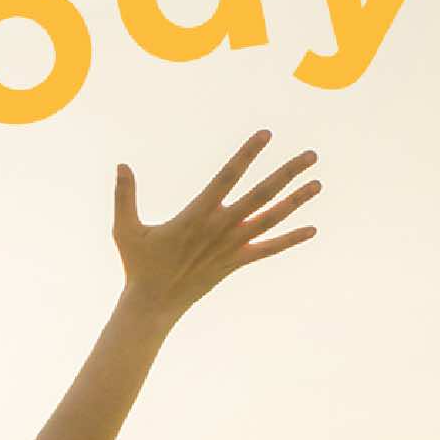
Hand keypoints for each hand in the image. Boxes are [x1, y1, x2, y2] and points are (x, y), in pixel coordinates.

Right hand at [112, 129, 319, 324]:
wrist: (153, 305)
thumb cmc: (138, 265)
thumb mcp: (125, 229)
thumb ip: (125, 196)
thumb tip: (121, 165)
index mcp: (197, 214)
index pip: (228, 177)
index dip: (248, 154)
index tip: (266, 134)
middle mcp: (220, 228)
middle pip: (262, 195)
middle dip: (287, 173)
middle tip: (311, 155)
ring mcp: (231, 246)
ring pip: (271, 219)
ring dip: (296, 201)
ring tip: (318, 184)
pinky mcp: (235, 263)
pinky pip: (268, 249)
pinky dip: (290, 239)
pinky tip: (312, 230)